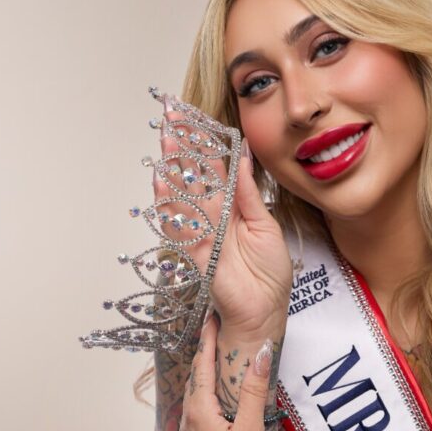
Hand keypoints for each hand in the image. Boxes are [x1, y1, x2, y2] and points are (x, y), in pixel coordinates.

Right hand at [152, 102, 292, 334]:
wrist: (265, 312)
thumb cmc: (269, 274)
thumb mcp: (265, 225)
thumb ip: (248, 193)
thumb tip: (242, 156)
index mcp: (232, 208)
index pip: (214, 171)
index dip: (205, 146)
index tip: (194, 120)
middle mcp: (213, 218)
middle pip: (194, 177)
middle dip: (183, 148)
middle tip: (171, 119)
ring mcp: (201, 234)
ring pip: (183, 195)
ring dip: (174, 167)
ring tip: (166, 140)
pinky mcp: (195, 253)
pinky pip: (179, 226)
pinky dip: (170, 204)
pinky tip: (162, 181)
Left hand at [176, 314, 278, 430]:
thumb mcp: (253, 428)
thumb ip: (256, 388)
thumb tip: (262, 351)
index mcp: (199, 413)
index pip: (202, 367)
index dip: (207, 340)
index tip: (210, 317)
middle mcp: (187, 425)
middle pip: (194, 383)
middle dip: (202, 357)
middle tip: (211, 334)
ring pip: (192, 403)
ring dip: (201, 382)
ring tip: (211, 366)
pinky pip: (194, 421)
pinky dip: (202, 405)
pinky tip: (210, 409)